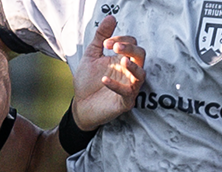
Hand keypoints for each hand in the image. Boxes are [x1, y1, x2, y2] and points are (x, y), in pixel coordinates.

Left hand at [69, 16, 144, 131]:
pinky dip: (116, 85)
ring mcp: (129, 87)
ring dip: (133, 67)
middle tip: (115, 47)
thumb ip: (101, 37)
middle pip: (140, 55)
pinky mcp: (125, 102)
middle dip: (130, 49)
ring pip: (141, 74)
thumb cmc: (88, 81)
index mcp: (122, 59)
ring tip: (122, 61)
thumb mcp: (91, 55)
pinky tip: (104, 80)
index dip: (121, 40)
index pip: (132, 44)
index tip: (105, 43)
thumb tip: (111, 17)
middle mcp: (128, 72)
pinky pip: (127, 93)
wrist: (80, 105)